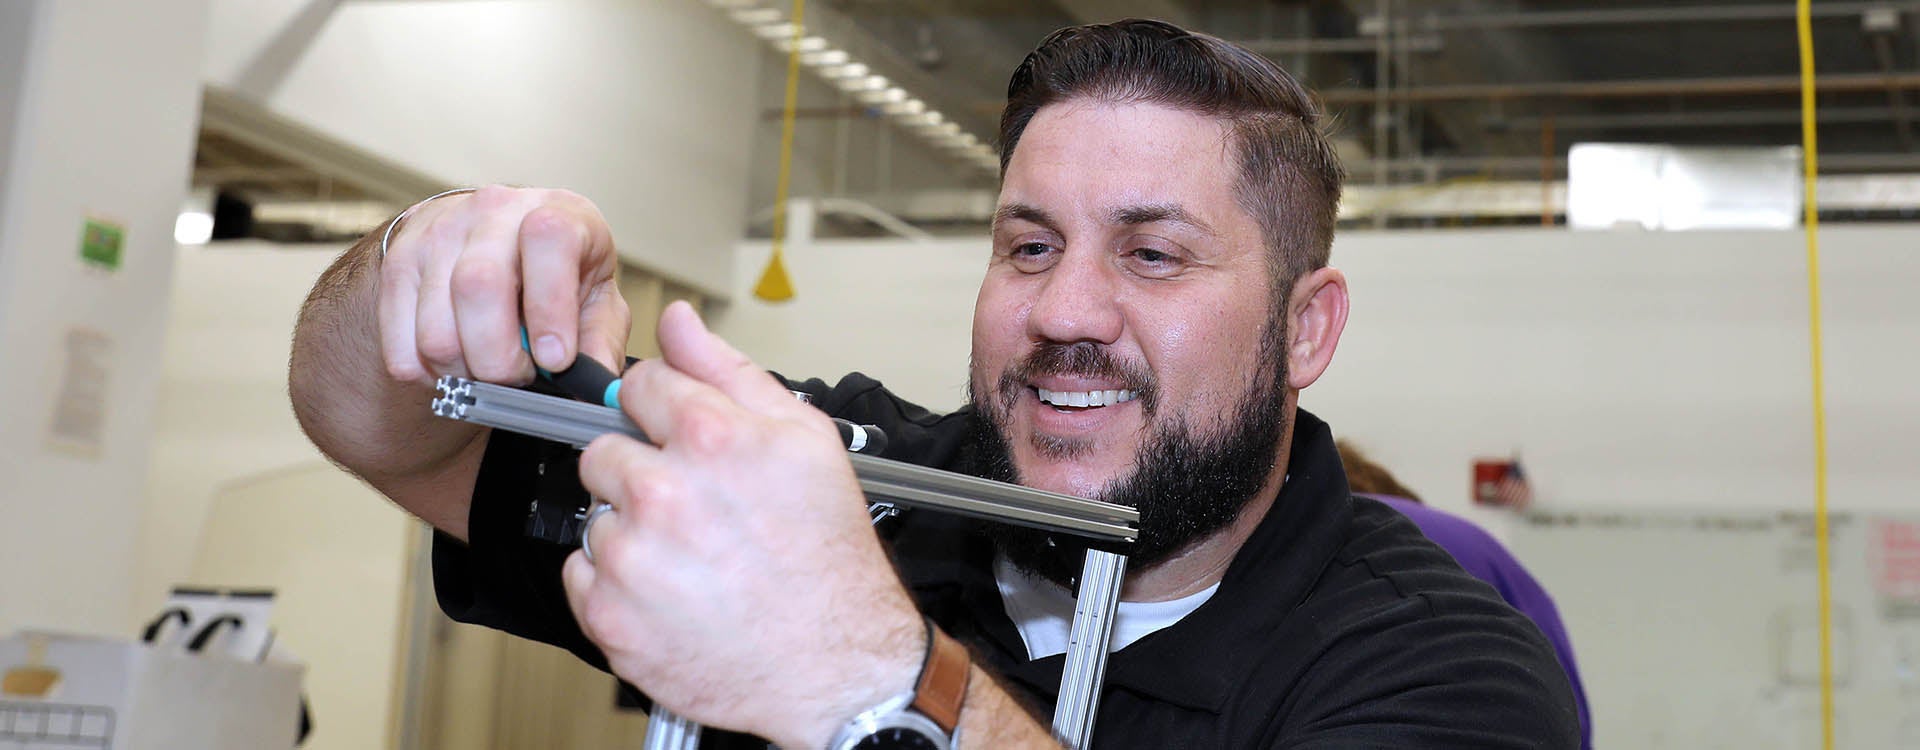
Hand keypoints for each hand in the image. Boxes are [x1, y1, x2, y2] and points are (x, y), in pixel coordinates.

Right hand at [377, 185, 628, 385]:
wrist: (490, 237)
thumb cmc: (552, 271)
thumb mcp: (594, 295)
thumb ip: (600, 339)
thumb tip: (596, 386)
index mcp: (556, 212)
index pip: (549, 240)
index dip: (551, 307)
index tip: (555, 359)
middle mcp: (493, 212)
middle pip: (478, 288)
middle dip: (500, 359)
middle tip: (519, 376)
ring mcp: (438, 235)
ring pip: (436, 332)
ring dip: (466, 373)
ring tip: (489, 368)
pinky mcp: (398, 266)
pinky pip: (401, 348)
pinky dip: (430, 376)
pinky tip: (458, 364)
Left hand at [563, 302, 923, 748]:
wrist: (835, 663)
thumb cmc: (826, 556)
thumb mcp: (803, 439)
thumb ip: (728, 370)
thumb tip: (678, 321)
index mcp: (710, 437)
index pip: (638, 387)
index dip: (662, 412)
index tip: (683, 442)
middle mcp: (664, 493)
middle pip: (603, 452)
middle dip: (641, 473)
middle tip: (694, 511)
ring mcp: (631, 557)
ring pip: (594, 516)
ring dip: (630, 533)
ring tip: (691, 559)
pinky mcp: (609, 614)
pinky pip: (581, 575)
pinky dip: (615, 586)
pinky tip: (669, 592)